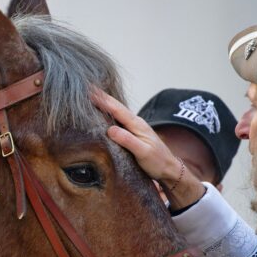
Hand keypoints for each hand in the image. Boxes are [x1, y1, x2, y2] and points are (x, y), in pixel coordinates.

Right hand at [92, 89, 205, 209]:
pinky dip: (109, 114)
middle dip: (102, 97)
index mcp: (137, 124)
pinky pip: (118, 120)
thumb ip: (128, 140)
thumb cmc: (158, 162)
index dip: (103, 100)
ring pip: (117, 112)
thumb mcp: (143, 152)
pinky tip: (103, 113)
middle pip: (116, 107)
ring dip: (105, 103)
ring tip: (92, 96)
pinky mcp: (132, 134)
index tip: (90, 91)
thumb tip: (110, 129)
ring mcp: (134, 128)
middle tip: (87, 87)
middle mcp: (135, 123)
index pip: (117, 109)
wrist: (169, 169)